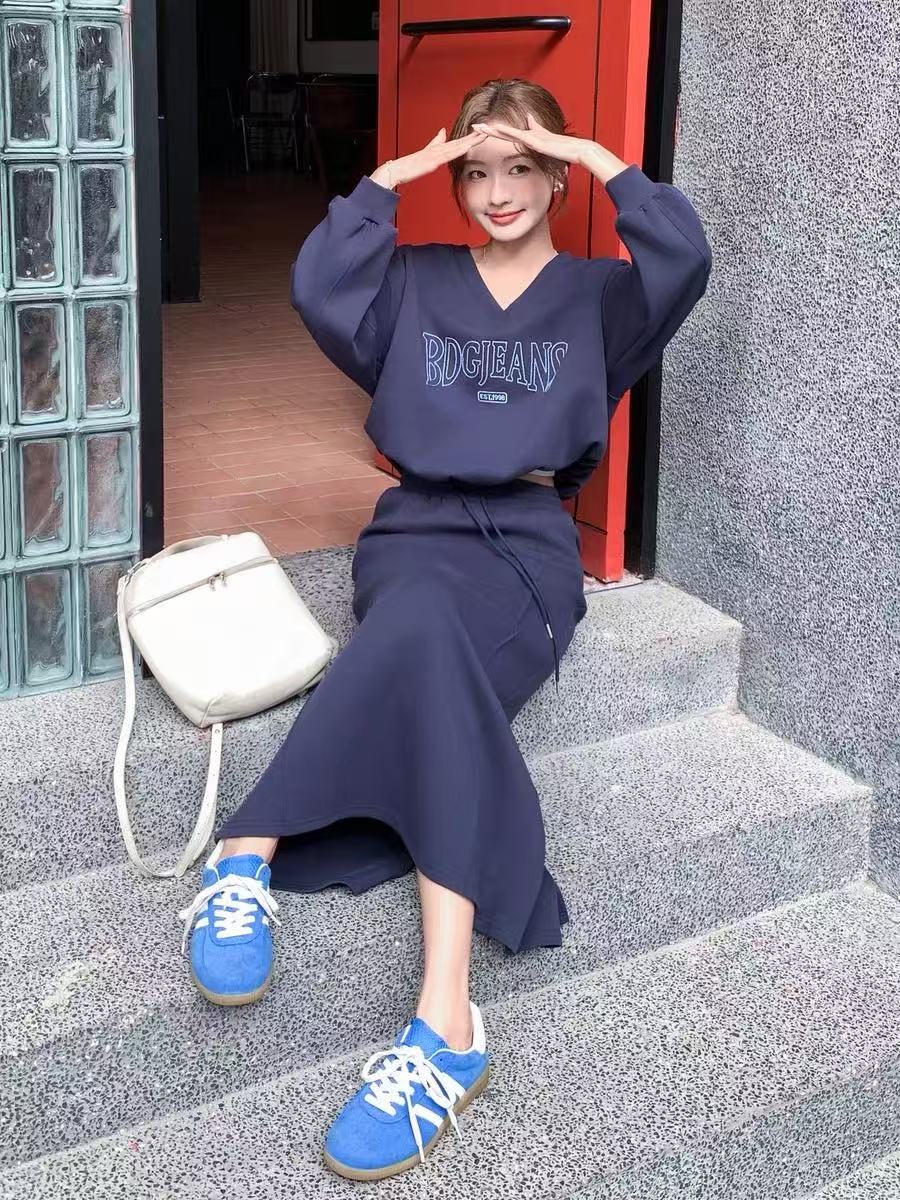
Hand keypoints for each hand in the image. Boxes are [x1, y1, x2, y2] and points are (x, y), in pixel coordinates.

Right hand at [370, 127, 488, 190]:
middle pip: (461, 142)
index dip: (470, 137)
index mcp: (438, 150)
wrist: (396, 170)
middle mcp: (439, 149)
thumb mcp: (426, 153)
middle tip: (488, 129)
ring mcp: (436, 154)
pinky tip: (467, 145)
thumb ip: (435, 142)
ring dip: (470, 140)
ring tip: (483, 134)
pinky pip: (449, 154)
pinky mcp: (432, 160)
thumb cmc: (409, 165)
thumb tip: (443, 131)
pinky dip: (459, 149)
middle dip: (475, 136)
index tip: (482, 132)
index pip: (458, 143)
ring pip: (457, 145)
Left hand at [470, 114, 627, 182]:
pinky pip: (516, 136)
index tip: (484, 135)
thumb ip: (546, 155)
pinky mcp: (535, 140)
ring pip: (507, 132)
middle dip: (489, 130)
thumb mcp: (551, 155)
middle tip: (474, 127)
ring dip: (492, 130)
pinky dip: (504, 133)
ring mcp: (532, 136)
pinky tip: (493, 130)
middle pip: (505, 132)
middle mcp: (530, 135)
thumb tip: (544, 160)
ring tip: (476, 127)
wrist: (578, 151)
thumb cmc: (567, 155)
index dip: (497, 135)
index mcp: (531, 140)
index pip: (510, 137)